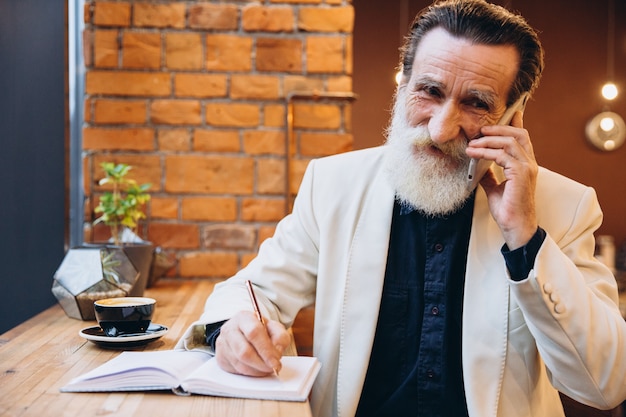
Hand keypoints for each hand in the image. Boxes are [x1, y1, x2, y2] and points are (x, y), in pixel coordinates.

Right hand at [215, 311, 289, 376]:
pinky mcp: (221, 358)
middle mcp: (229, 330)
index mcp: (243, 318)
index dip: (266, 349)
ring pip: (240, 364)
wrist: (242, 332)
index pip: (253, 333)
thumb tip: (277, 351)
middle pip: (244, 352)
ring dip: (257, 370)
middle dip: (262, 363)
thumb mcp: (273, 327)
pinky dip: (251, 373)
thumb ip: (280, 336)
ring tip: (267, 368)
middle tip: (273, 367)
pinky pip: (236, 371)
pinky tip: (258, 369)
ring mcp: (223, 345)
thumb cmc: (258, 330)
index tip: (276, 361)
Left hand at [466, 111, 537, 248]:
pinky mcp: (521, 174)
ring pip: (509, 142)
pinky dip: (486, 152)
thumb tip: (479, 167)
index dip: (514, 124)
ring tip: (471, 144)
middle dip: (498, 129)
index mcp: (525, 165)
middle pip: (518, 134)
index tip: (507, 113)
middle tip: (480, 129)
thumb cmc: (508, 210)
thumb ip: (490, 175)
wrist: (515, 226)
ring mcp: (527, 168)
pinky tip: (474, 153)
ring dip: (487, 141)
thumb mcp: (495, 188)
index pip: (522, 138)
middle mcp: (529, 163)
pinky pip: (502, 156)